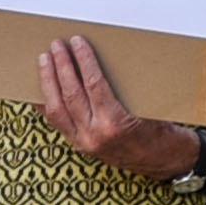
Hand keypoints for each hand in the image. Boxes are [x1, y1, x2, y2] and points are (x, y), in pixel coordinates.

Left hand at [36, 39, 199, 179]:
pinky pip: (55, 121)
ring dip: (48, 82)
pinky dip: (45, 102)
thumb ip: (125, 90)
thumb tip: (103, 61)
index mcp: (116, 123)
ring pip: (56, 108)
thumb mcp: (150, 108)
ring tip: (44, 60)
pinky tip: (39, 87)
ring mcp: (83, 142)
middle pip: (70, 94)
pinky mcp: (78, 145)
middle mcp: (95, 135)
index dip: (84, 60)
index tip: (77, 42)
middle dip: (60, 67)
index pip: (94, 84)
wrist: (165, 162)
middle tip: (56, 45)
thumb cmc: (163, 132)